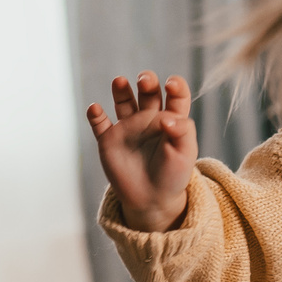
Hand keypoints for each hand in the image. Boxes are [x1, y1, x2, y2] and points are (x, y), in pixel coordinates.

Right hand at [86, 71, 197, 232]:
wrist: (152, 200)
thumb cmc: (173, 175)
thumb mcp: (186, 154)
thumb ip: (182, 132)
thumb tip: (166, 117)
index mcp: (172, 119)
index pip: (176, 95)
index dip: (175, 85)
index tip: (171, 85)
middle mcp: (149, 118)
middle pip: (148, 91)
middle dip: (147, 81)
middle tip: (145, 81)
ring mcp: (128, 127)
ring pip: (123, 101)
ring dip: (121, 90)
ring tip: (119, 81)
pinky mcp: (109, 140)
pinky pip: (99, 124)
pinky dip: (95, 115)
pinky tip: (95, 109)